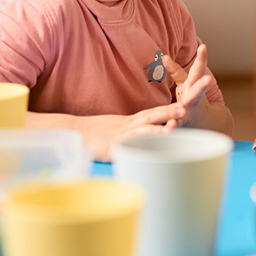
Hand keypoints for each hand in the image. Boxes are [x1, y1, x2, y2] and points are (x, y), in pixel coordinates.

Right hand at [60, 104, 185, 161]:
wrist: (71, 132)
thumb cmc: (92, 133)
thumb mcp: (114, 129)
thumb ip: (129, 131)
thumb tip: (141, 136)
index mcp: (128, 122)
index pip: (150, 114)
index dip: (166, 110)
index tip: (182, 107)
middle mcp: (125, 126)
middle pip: (149, 116)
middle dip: (168, 113)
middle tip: (185, 109)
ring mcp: (118, 135)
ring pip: (140, 130)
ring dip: (157, 128)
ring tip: (173, 127)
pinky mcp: (110, 147)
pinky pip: (125, 146)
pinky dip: (136, 145)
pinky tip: (147, 147)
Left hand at [161, 44, 231, 134]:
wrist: (203, 123)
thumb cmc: (190, 99)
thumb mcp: (186, 83)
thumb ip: (175, 71)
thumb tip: (164, 56)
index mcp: (191, 85)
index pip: (188, 72)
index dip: (184, 63)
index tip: (181, 53)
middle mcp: (193, 97)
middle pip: (199, 90)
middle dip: (203, 84)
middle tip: (208, 79)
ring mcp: (189, 110)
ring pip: (187, 111)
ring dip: (184, 108)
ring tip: (183, 108)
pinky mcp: (183, 122)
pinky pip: (178, 123)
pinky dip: (173, 125)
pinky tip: (169, 126)